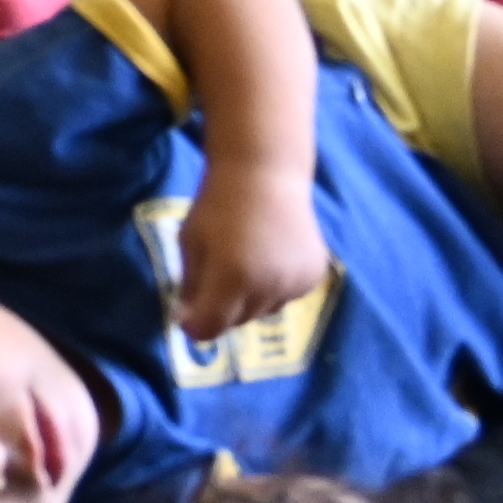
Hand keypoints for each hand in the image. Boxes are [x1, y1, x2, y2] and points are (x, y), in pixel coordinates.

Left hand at [172, 172, 332, 346]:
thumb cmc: (219, 204)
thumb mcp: (190, 241)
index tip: (188, 313)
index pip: (210, 329)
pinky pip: (287, 296)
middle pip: (237, 322)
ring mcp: (296, 283)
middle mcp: (268, 287)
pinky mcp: (315, 274)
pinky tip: (270, 257)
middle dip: (221, 308)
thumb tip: (189, 322)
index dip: (195, 326)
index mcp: (231, 278)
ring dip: (250, 299)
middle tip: (217, 275)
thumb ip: (190, 285)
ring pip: (263, 311)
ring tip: (245, 261)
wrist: (267, 173)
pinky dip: (275, 287)